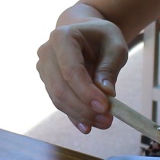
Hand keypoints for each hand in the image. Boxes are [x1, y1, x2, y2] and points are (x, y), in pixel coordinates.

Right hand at [37, 18, 129, 132]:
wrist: (85, 33)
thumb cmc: (102, 37)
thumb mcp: (115, 46)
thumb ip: (109, 68)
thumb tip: (106, 94)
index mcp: (62, 37)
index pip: (71, 70)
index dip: (86, 91)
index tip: (105, 107)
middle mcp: (47, 52)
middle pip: (61, 88)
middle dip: (84, 108)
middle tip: (108, 120)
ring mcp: (44, 68)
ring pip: (58, 99)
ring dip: (81, 115)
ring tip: (105, 122)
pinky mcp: (47, 82)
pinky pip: (60, 103)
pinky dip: (74, 116)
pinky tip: (88, 126)